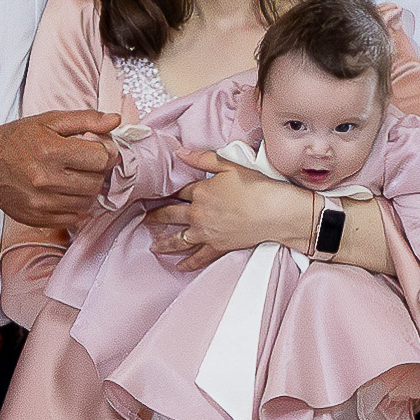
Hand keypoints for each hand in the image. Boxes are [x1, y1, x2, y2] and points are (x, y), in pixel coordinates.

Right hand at [0, 108, 119, 225]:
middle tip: (83, 164)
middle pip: (96, 182)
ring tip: (72, 177)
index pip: (102, 158)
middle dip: (95, 172)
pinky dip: (75, 207)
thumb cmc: (17, 140)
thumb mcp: (49, 120)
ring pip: (87, 202)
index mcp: (51, 150)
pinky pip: (73, 218)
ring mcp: (42, 202)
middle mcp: (46, 179)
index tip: (96, 150)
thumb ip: (86, 119)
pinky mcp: (38, 218)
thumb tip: (115, 120)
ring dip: (86, 190)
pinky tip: (64, 193)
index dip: (105, 153)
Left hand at [145, 151, 309, 273]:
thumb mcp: (229, 165)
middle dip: (156, 217)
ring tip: (154, 247)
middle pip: (171, 215)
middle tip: (145, 220)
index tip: (155, 195)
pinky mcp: (217, 247)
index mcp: (200, 192)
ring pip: (178, 240)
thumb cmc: (255, 186)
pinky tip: (179, 266)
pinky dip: (188, 263)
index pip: (178, 191)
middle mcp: (198, 214)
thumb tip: (180, 152)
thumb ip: (203, 159)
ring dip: (164, 244)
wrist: (274, 211)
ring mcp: (206, 232)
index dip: (168, 192)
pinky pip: (198, 258)